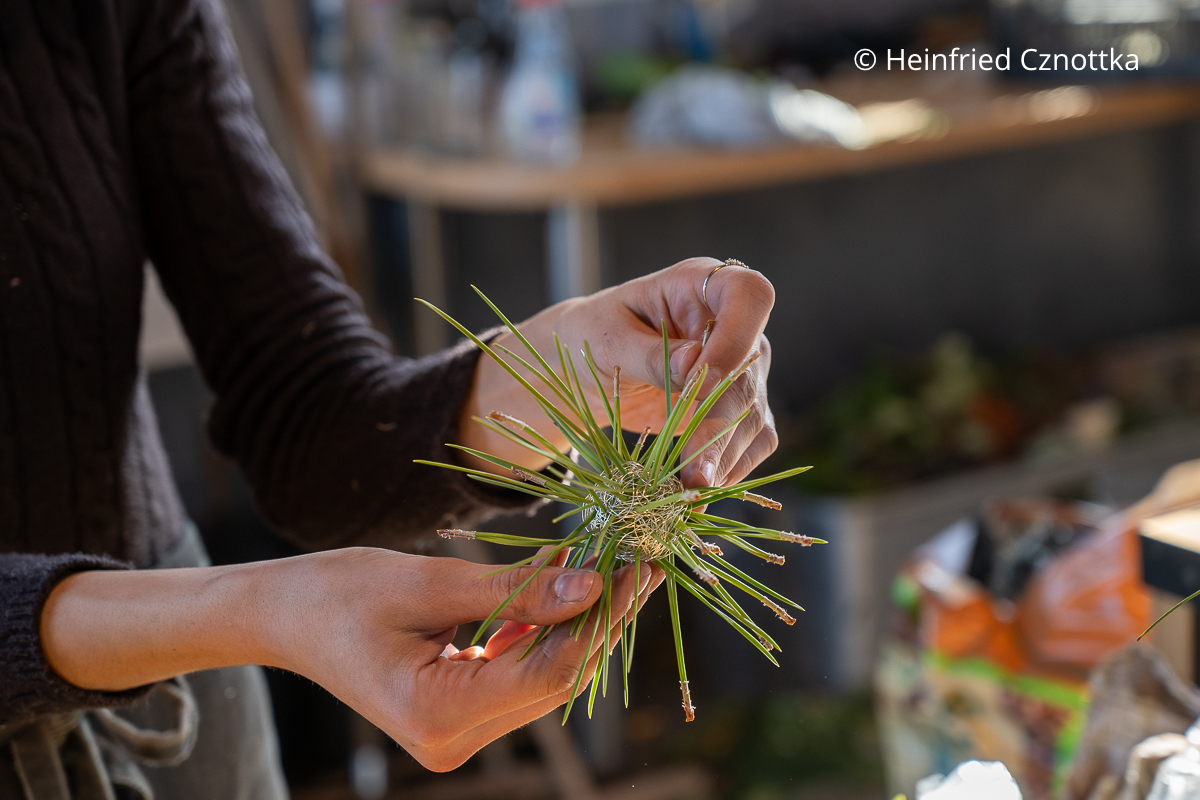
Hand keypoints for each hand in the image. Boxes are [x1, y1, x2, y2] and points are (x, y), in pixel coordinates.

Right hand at [42, 548, 663, 772]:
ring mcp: (456, 732)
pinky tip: (562, 578)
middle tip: (636, 557)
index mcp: (440, 715)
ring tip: (608, 559)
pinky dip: (541, 627)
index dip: (602, 618)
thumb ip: (514, 590)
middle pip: (554, 677)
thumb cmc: (337, 593)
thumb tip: (593, 584)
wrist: (281, 615)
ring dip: (574, 618)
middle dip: (598, 617)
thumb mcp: (428, 582)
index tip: (639, 566)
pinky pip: (517, 669)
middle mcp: (454, 740)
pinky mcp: (458, 710)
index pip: (550, 670)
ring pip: (542, 674)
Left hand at [461, 258, 776, 487]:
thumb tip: (695, 363)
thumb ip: (647, 353)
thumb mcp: (605, 340)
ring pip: (754, 412)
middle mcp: (732, 324)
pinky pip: (753, 440)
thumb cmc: (590, 337)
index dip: (737, 336)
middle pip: (751, 368)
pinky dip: (730, 467)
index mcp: (700, 285)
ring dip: (725, 456)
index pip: (748, 295)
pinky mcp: (737, 408)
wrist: (585, 370)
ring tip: (691, 492)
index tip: (703, 379)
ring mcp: (742, 368)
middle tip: (695, 470)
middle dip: (721, 422)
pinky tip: (699, 488)